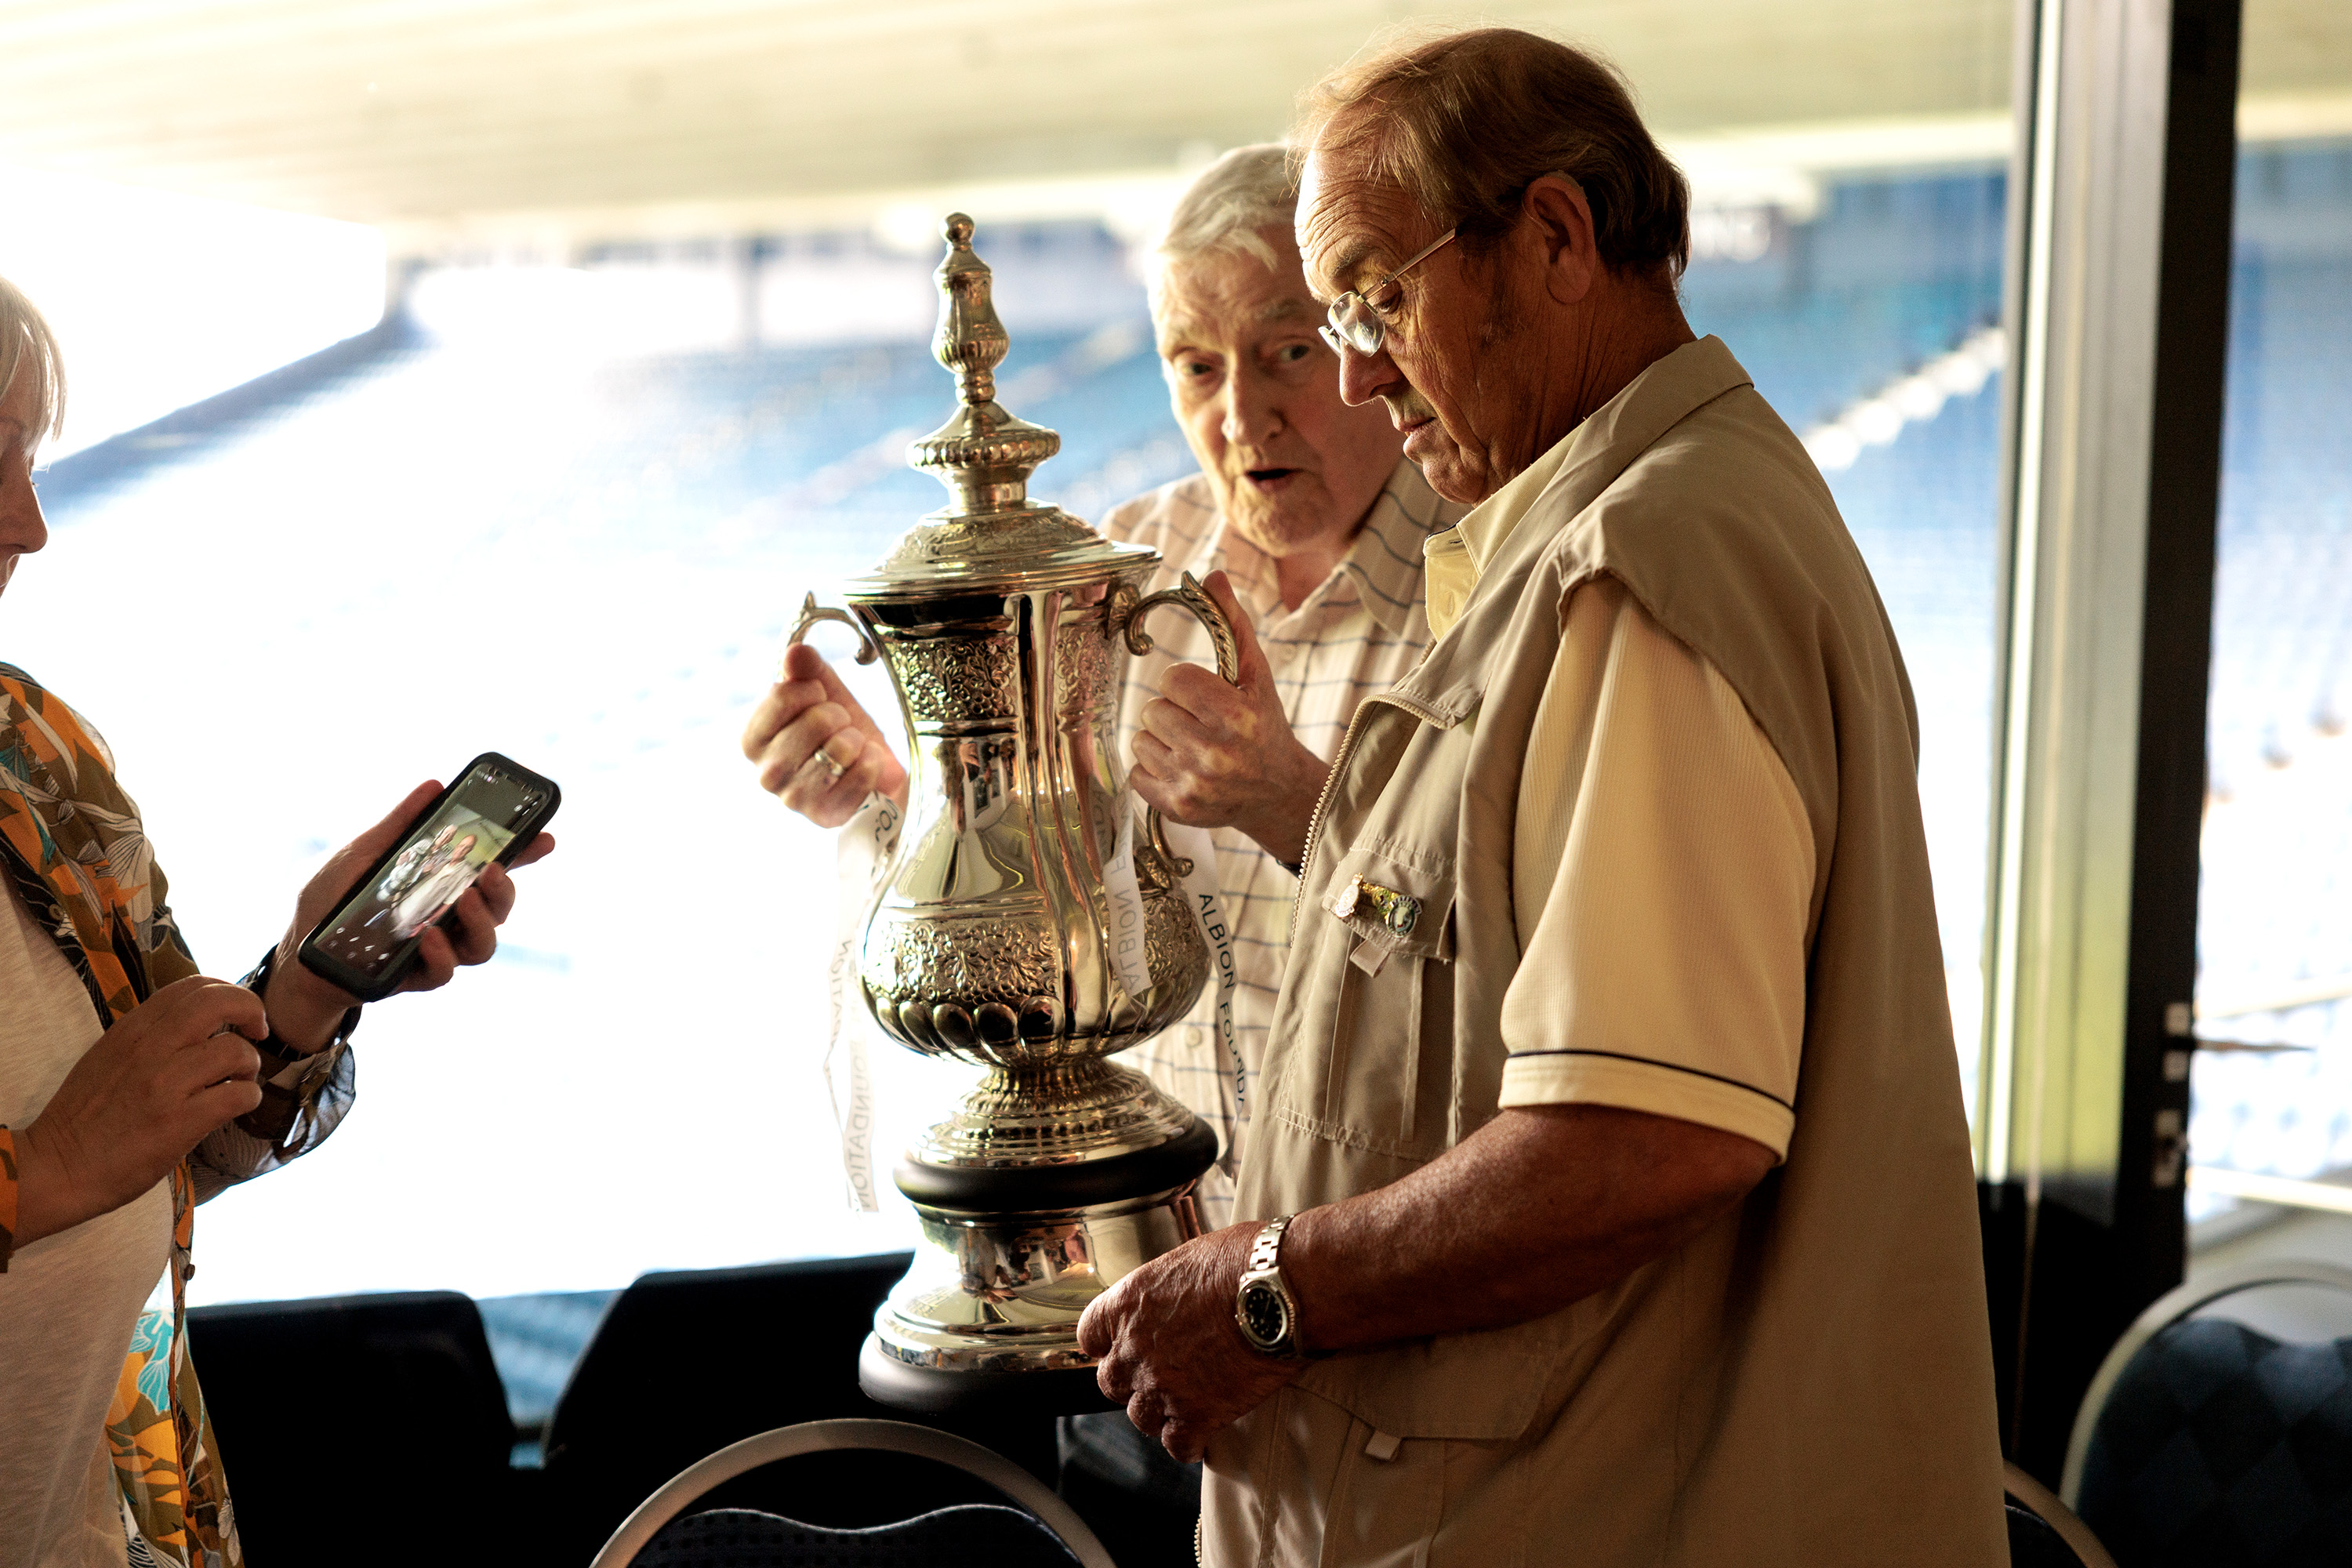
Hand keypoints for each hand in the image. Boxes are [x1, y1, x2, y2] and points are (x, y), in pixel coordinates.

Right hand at [11, 976, 266, 1245]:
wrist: (56, 1168)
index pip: (192, 986)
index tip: (238, 1015)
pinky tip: (238, 1106)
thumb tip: (200, 1023)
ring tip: (239, 1080)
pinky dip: (249, 1098)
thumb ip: (151, 1035)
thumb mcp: (109, 1057)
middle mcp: (150, 1049)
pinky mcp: (179, 1122)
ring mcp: (165, 1084)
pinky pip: (237, 1096)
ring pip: (235, 1051)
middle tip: (257, 1032)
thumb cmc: (86, 1117)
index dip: (228, 992)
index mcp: (132, 1029)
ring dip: (250, 1064)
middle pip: (219, 1002)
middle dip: (251, 1010)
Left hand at [264, 782, 557, 1049]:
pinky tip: (428, 938)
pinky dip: (443, 954)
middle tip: (489, 872)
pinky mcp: (416, 976)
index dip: (524, 854)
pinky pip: (446, 972)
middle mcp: (447, 916)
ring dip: (483, 922)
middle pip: (500, 907)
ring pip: (485, 945)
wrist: (297, 952)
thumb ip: (398, 825)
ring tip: (463, 903)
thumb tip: (433, 785)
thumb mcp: (361, 852)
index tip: (544, 838)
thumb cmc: (329, 900)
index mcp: (440, 881)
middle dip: (505, 890)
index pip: (492, 867)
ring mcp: (437, 948)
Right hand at [741, 643, 907, 827]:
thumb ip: (806, 669)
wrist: (869, 769)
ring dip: (855, 740)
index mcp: (753, 739)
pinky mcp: (826, 816)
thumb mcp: (823, 692)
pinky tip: (864, 764)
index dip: (811, 690)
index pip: (781, 695)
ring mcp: (794, 799)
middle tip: (838, 726)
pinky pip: (862, 773)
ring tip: (850, 746)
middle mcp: (766, 773)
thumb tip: (796, 652)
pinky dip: (872, 762)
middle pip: (815, 721)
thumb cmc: (837, 730)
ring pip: (840, 749)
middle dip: (838, 715)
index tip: (818, 699)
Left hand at [1077, 1220, 1306, 1462]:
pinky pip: (1178, 1445)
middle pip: (1111, 1382)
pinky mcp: (1198, 1415)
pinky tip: (1201, 1434)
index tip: (1118, 1346)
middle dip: (1132, 1381)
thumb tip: (1179, 1295)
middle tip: (1160, 1374)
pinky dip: (1189, 1442)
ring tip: (1186, 1401)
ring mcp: (1163, 1385)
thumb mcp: (1191, 1258)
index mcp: (1129, 1302)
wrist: (1281, 1291)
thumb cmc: (1246, 1262)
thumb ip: (1169, 1288)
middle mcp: (1136, 1347)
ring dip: (1160, 1412)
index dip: (1106, 1343)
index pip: (1090, 1333)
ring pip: (1142, 1417)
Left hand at [1130, 571, 1325, 864]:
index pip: (1171, 679)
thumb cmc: (1264, 727)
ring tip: (1195, 747)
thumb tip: (1211, 576)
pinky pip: (1136, 772)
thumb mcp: (1256, 675)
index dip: (1184, 683)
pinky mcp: (1176, 807)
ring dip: (1163, 740)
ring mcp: (1193, 783)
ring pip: (1141, 740)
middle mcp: (1212, 752)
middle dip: (1174, 711)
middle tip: (1201, 723)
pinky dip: (1155, 769)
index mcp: (1233, 715)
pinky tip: (1185, 769)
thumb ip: (1232, 623)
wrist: (1276, 793)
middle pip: (1153, 709)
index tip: (1204, 696)